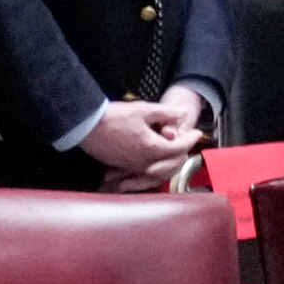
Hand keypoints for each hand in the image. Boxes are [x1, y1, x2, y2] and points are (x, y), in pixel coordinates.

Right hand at [81, 91, 207, 180]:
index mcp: (151, 148)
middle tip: (187, 142)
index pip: (178, 148)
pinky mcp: (122, 166)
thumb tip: (182, 113)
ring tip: (174, 152)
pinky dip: (155, 168)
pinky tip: (156, 159)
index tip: (196, 132)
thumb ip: (166, 113)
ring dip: (170, 163)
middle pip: (171, 164)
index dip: (190, 139)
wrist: (86, 126)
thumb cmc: (113, 117)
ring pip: (159, 172)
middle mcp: (143, 162)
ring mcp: (132, 166)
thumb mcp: (143, 110)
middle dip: (182, 153)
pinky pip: (145, 173)